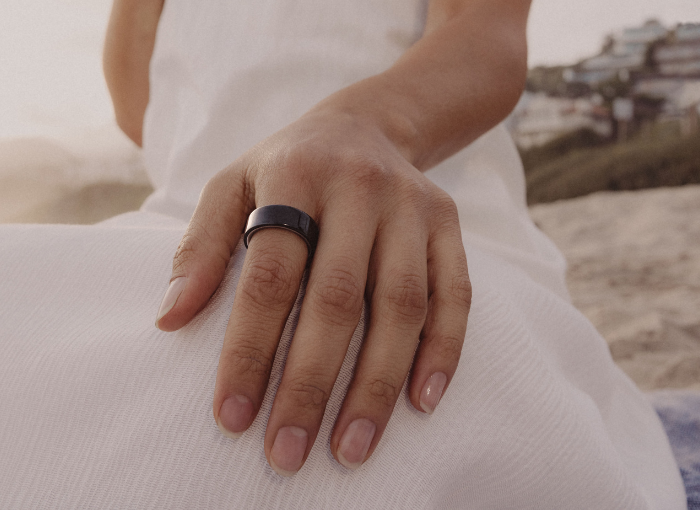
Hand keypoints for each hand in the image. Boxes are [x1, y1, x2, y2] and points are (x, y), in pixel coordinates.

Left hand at [155, 106, 470, 475]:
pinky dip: (442, 350)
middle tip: (287, 452)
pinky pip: (455, 294)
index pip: (269, 275)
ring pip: (402, 305)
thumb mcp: (231, 185)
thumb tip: (170, 319)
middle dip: (310, 384)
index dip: (248, 350)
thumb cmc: (288, 166)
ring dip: (377, 384)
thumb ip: (201, 246)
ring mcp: (412, 207)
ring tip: (352, 447)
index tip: (231, 416)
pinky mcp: (448, 225)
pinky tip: (421, 401)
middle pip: (338, 298)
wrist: (366, 126)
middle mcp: (360, 189)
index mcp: (295, 176)